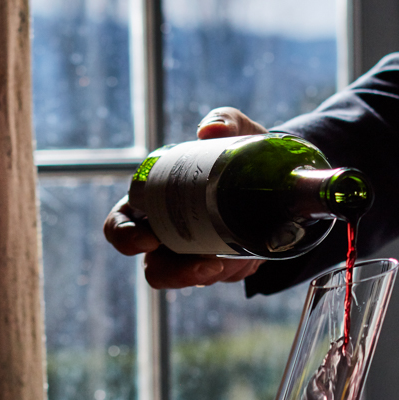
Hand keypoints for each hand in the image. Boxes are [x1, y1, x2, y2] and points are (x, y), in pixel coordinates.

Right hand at [102, 107, 268, 288]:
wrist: (279, 174)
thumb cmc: (240, 149)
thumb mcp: (236, 131)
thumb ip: (224, 120)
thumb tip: (209, 130)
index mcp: (151, 200)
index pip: (120, 226)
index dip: (125, 237)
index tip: (149, 239)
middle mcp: (166, 233)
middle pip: (153, 268)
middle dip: (174, 273)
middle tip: (203, 264)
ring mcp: (191, 253)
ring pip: (186, 278)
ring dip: (204, 276)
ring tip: (227, 262)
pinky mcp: (219, 263)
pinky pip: (218, 276)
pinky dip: (230, 271)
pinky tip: (248, 258)